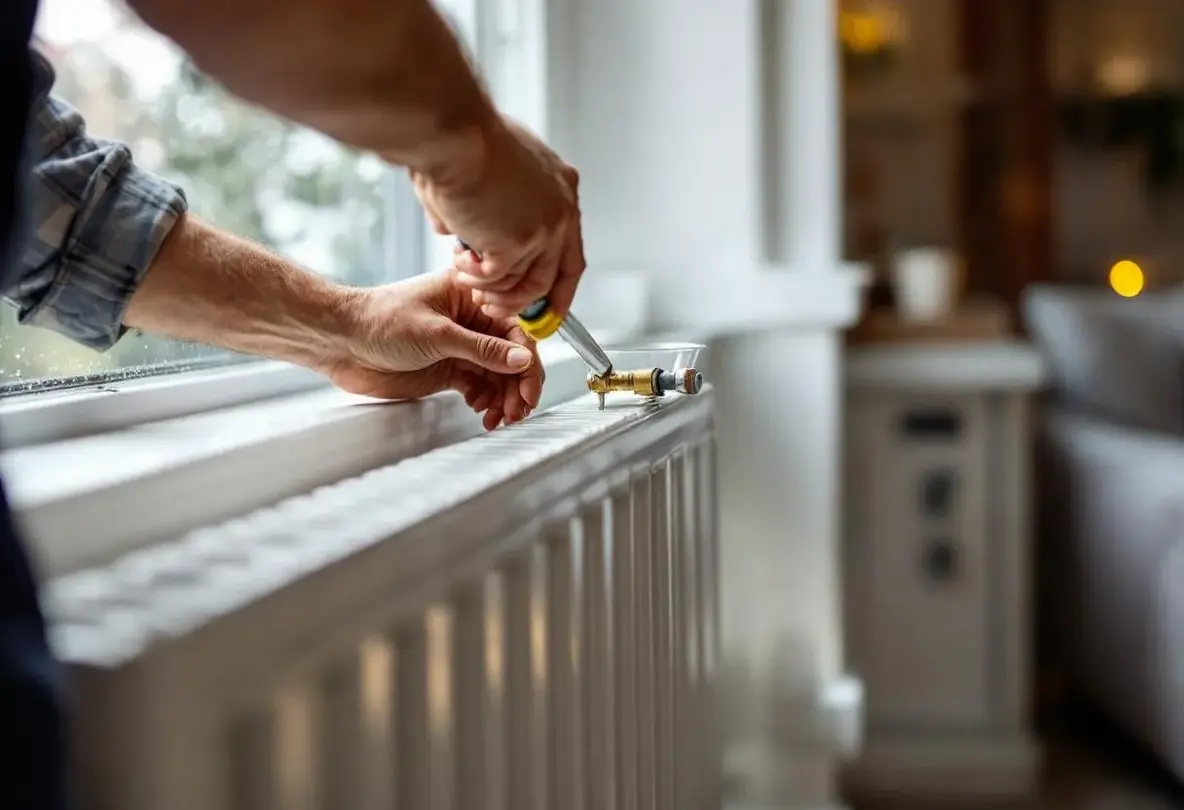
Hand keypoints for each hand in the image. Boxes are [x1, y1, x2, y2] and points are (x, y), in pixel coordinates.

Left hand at [324, 272, 542, 429]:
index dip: (526, 362)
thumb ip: (482, 349)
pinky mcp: (448, 369)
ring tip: (500, 418)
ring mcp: (459, 347)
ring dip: (503, 398)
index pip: (515, 331)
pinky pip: (479, 386)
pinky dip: (485, 400)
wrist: (340, 341)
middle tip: (517, 411)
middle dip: (517, 386)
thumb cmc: (380, 320)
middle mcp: (470, 321)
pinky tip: (482, 411)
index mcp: (471, 298)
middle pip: (510, 356)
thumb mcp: (437, 334)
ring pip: (497, 375)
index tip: (528, 390)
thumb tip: (522, 359)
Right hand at [410, 117, 584, 318]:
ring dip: (494, 292)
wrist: (452, 132)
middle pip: (557, 276)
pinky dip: (474, 276)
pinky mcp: (518, 242)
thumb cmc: (463, 137)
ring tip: (470, 285)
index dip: (558, 285)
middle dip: (527, 304)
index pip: (571, 250)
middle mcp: (561, 209)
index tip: (546, 307)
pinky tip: (459, 264)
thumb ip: (498, 205)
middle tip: (498, 311)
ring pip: (525, 284)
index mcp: (561, 187)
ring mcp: (544, 229)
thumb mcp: (496, 170)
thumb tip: (474, 235)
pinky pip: (496, 278)